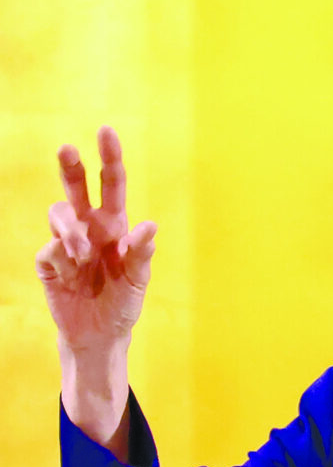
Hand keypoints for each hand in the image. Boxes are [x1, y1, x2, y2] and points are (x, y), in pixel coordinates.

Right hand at [35, 126, 156, 351]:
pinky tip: (73, 274)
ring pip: (58, 214)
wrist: (100, 334)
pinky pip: (49, 249)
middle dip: (71, 167)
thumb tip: (150, 226)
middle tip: (67, 149)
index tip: (106, 132)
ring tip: (83, 254)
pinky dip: (62, 258)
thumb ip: (141, 254)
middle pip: (76, 188)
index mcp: (115, 226)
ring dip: (70, 230)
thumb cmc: (123, 302)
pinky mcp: (48, 263)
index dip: (110, 158)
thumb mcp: (138, 280)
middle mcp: (89, 228)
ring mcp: (66, 244)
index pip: (112, 185)